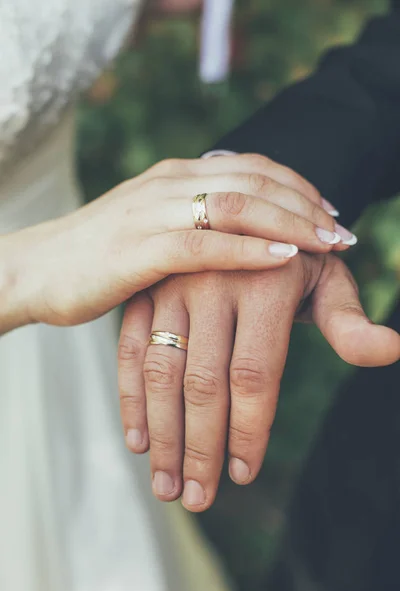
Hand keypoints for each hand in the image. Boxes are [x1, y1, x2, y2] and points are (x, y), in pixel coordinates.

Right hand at [2, 153, 342, 331]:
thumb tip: (244, 229)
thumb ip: (195, 220)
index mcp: (175, 175)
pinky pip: (204, 245)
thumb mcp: (154, 224)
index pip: (253, 166)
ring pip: (237, 205)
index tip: (329, 210)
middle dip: (306, 203)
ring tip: (327, 243)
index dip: (299, 185)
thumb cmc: (101, 254)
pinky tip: (283, 259)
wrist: (37, 269)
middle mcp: (169, 183)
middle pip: (255, 180)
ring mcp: (152, 213)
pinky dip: (249, 250)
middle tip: (342, 230)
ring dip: (290, 222)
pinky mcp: (138, 250)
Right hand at [118, 253, 399, 510]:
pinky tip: (137, 441)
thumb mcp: (325, 280)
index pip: (254, 373)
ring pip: (161, 372)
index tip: (244, 475)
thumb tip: (393, 349)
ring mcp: (171, 285)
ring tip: (167, 487)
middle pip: (203, 382)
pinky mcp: (144, 291)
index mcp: (265, 280)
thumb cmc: (291, 260)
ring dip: (162, 435)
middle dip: (200, 448)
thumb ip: (349, 321)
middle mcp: (212, 280)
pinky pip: (129, 349)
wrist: (241, 214)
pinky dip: (130, 398)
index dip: (249, 430)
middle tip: (197, 501)